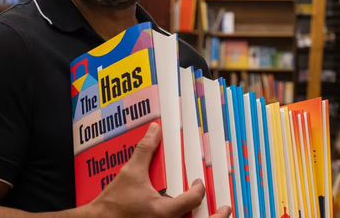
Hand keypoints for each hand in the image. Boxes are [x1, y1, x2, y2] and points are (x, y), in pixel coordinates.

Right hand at [86, 123, 231, 217]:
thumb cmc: (113, 204)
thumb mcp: (130, 173)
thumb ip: (145, 151)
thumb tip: (154, 131)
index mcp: (164, 211)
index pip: (193, 199)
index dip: (199, 189)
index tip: (198, 183)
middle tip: (226, 209)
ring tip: (215, 216)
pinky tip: (188, 217)